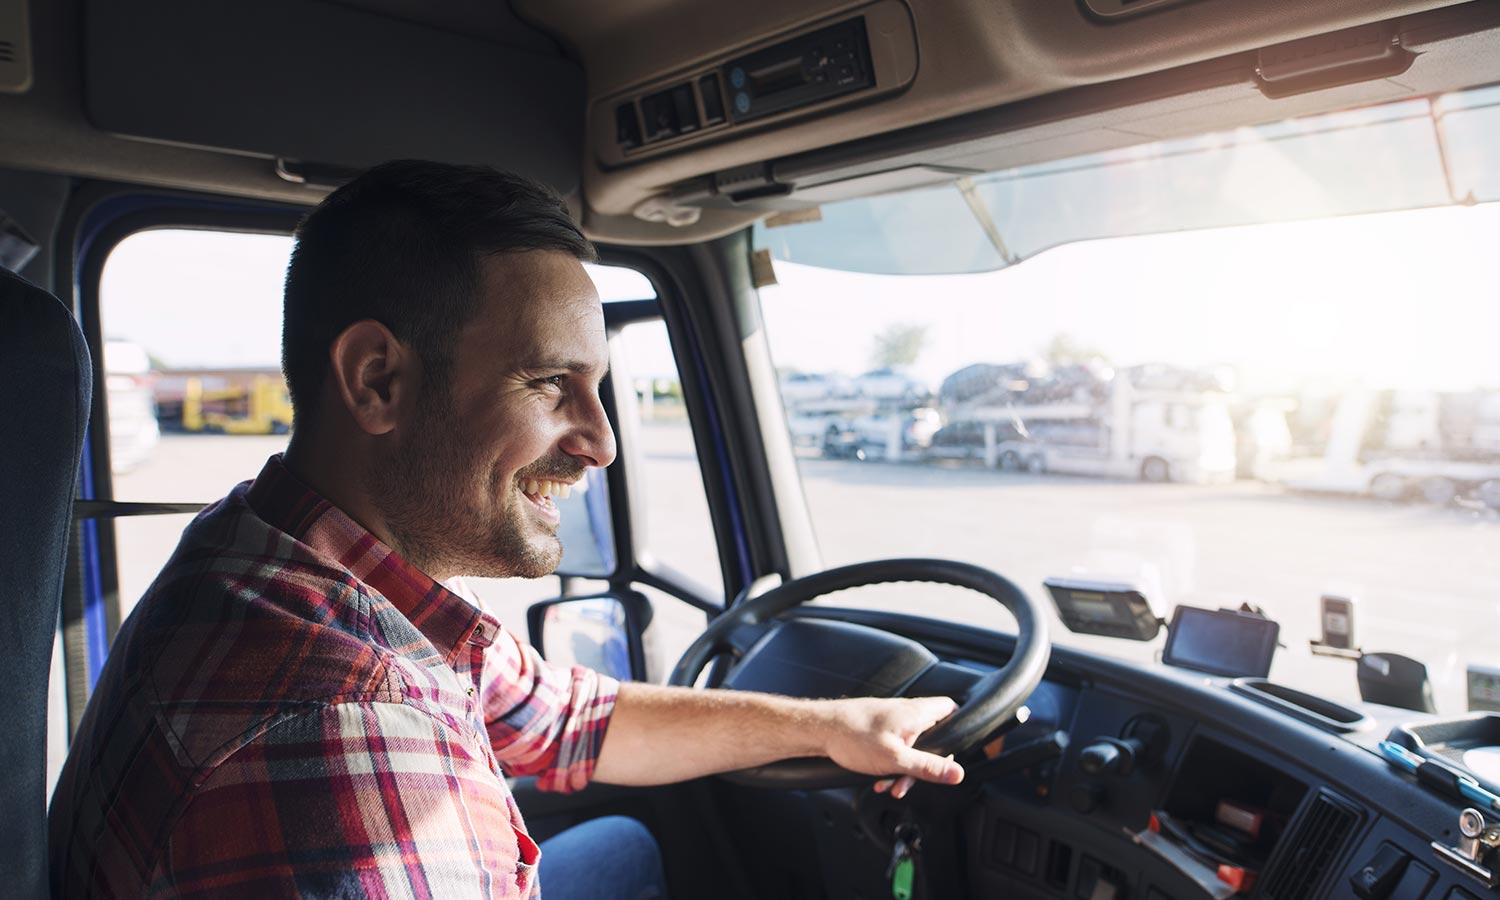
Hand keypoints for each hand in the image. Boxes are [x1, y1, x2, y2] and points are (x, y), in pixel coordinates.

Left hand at [818, 696, 963, 798]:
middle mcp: (906, 712)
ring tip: (890, 785)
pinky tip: (878, 780)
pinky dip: (890, 765)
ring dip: (904, 770)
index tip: (954, 751)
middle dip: (925, 764)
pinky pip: (894, 748)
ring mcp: (891, 720)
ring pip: (911, 747)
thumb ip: (928, 767)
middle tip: (914, 779)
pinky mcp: (878, 729)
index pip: (951, 709)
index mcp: (916, 713)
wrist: (818, 729)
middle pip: (932, 737)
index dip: (958, 728)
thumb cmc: (852, 736)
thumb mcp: (896, 759)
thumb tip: (957, 773)